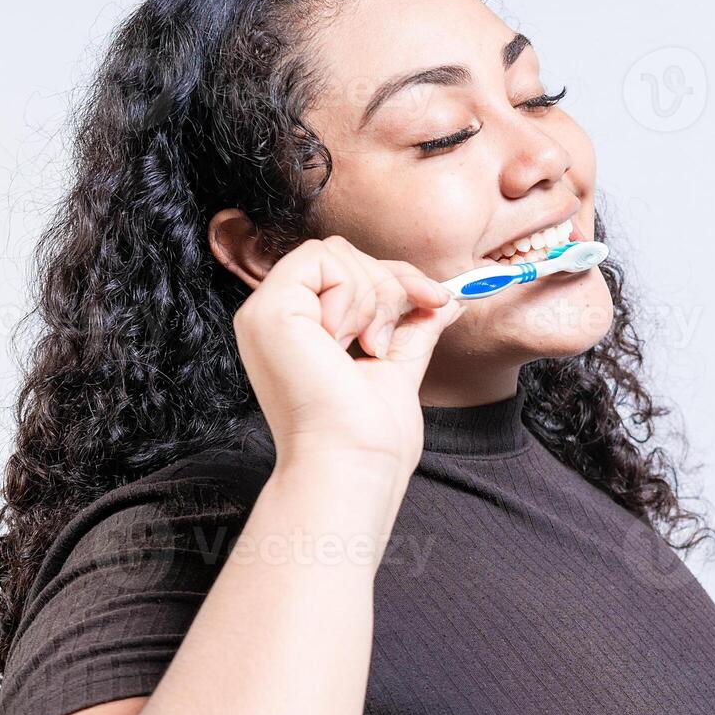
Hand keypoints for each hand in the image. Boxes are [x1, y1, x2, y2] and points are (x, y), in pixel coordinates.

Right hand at [233, 235, 466, 473]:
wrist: (356, 461)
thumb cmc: (372, 433)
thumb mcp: (400, 364)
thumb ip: (415, 326)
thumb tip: (447, 298)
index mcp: (303, 330)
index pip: (349, 270)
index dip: (399, 278)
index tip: (436, 300)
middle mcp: (279, 318)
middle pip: (345, 255)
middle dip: (391, 284)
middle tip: (392, 338)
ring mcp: (267, 313)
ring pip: (336, 253)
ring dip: (374, 297)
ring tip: (369, 347)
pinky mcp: (268, 311)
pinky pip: (320, 259)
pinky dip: (352, 293)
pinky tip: (347, 340)